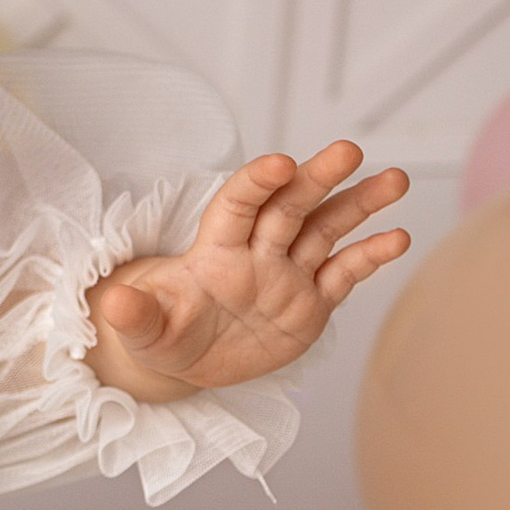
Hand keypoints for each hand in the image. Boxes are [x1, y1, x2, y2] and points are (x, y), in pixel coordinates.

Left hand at [85, 140, 410, 401]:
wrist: (186, 359)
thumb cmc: (160, 331)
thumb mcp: (141, 329)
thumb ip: (133, 315)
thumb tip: (111, 303)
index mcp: (213, 252)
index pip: (236, 207)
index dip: (256, 184)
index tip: (279, 163)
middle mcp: (256, 255)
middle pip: (289, 208)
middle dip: (317, 178)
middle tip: (348, 150)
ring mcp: (287, 275)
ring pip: (326, 231)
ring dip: (358, 205)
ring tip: (395, 180)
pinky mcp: (311, 303)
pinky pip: (344, 275)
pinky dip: (370, 257)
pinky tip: (398, 237)